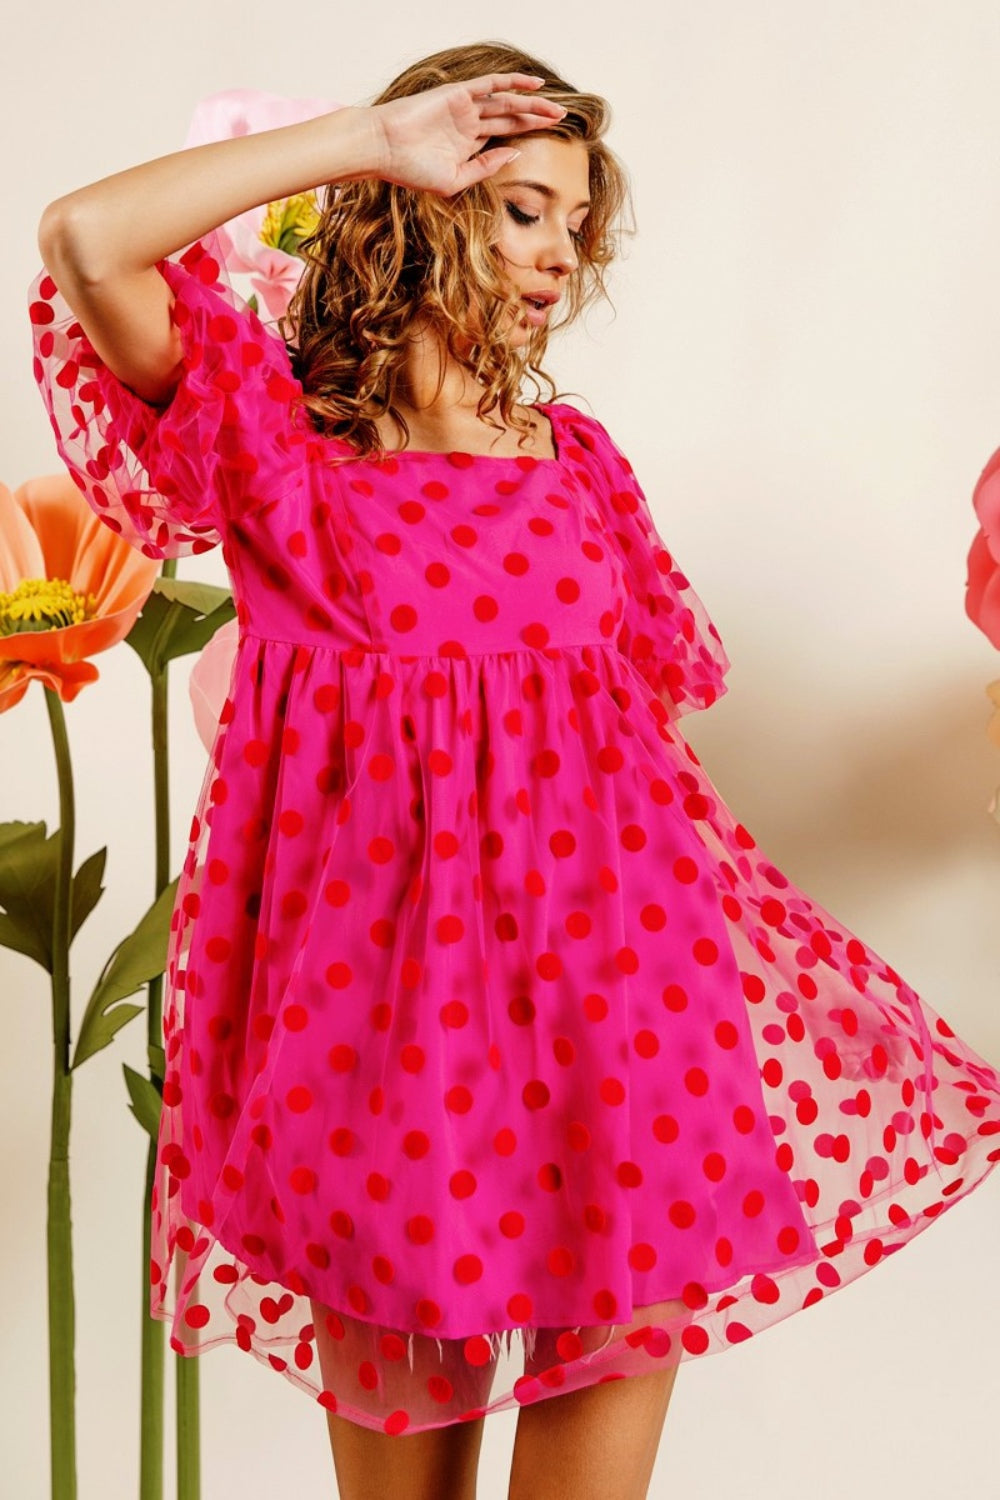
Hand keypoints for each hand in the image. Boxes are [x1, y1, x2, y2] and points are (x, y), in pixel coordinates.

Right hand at [364, 73, 567, 195]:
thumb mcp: (455, 181)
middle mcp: (468, 124)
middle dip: (537, 118)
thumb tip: (514, 156)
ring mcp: (464, 108)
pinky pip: (492, 84)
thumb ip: (485, 169)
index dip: (526, 135)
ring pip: (507, 103)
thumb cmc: (411, 170)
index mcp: (466, 145)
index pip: (504, 137)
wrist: (384, 150)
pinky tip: (535, 86)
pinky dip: (513, 83)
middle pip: (511, 118)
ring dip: (533, 104)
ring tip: (558, 108)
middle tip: (563, 119)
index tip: (550, 139)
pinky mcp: (458, 94)